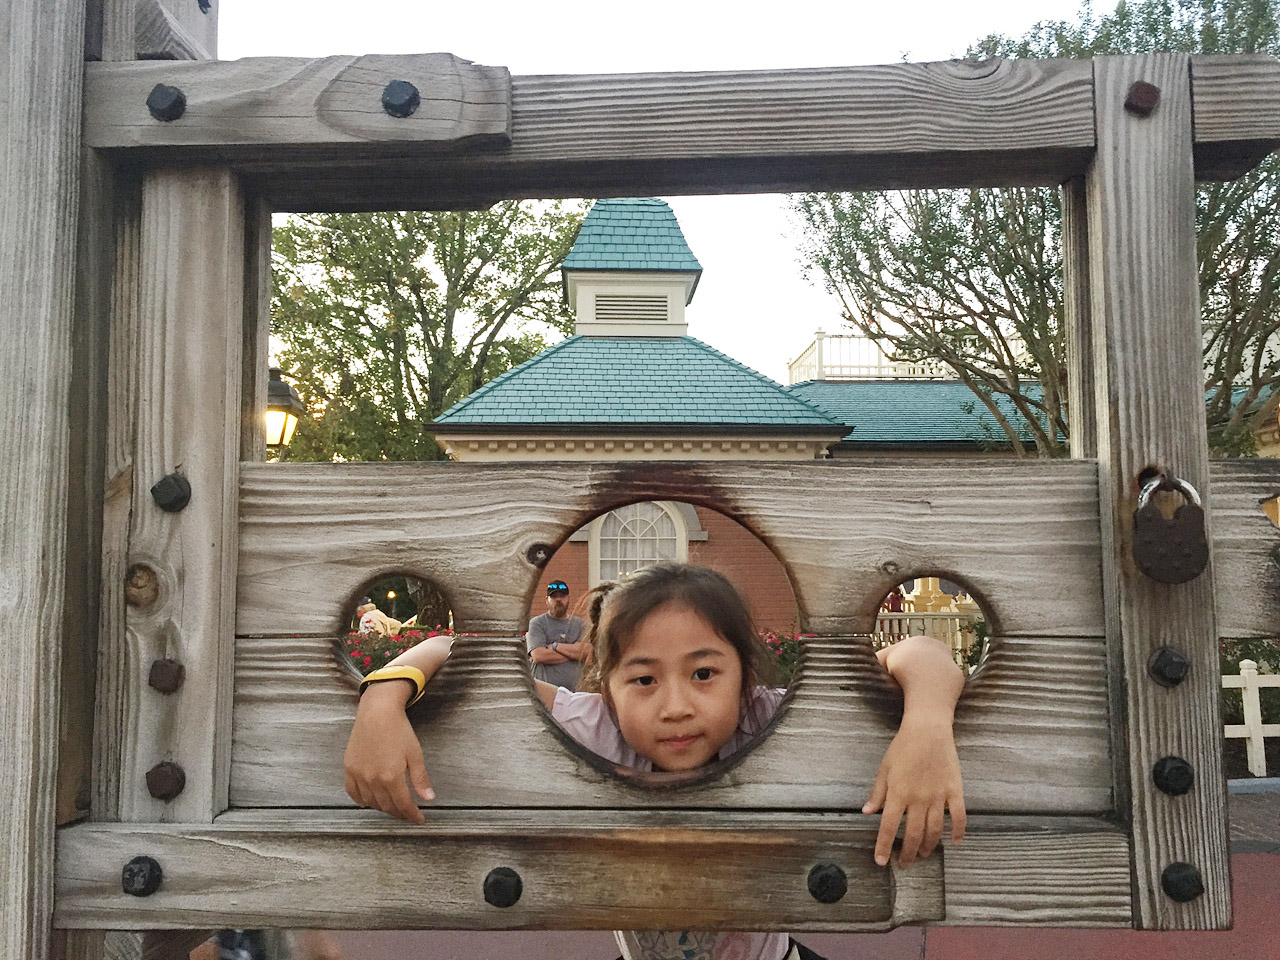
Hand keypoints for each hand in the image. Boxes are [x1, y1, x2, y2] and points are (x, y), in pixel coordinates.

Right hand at [343, 682, 433, 823]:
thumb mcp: (415, 754)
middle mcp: (373, 779)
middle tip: (408, 813)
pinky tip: (370, 801)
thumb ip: (420, 779)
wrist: (377, 713)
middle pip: (387, 806)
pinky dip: (362, 800)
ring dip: (382, 808)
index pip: (403, 804)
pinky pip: (353, 793)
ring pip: (370, 802)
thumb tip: (428, 798)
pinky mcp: (349, 769)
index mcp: (391, 777)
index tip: (419, 818)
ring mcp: (359, 775)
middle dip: (399, 813)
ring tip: (393, 807)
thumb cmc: (398, 730)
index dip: (412, 815)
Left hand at [862, 712, 964, 867]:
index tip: (881, 861)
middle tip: (904, 863)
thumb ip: (877, 793)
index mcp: (898, 793)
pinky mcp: (954, 791)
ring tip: (923, 854)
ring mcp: (938, 796)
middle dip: (907, 853)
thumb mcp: (884, 768)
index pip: (889, 827)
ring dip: (928, 846)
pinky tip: (954, 842)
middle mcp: (918, 799)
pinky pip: (958, 817)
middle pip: (913, 834)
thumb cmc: (903, 747)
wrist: (928, 729)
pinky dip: (957, 831)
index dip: (884, 846)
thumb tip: (868, 812)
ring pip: (934, 830)